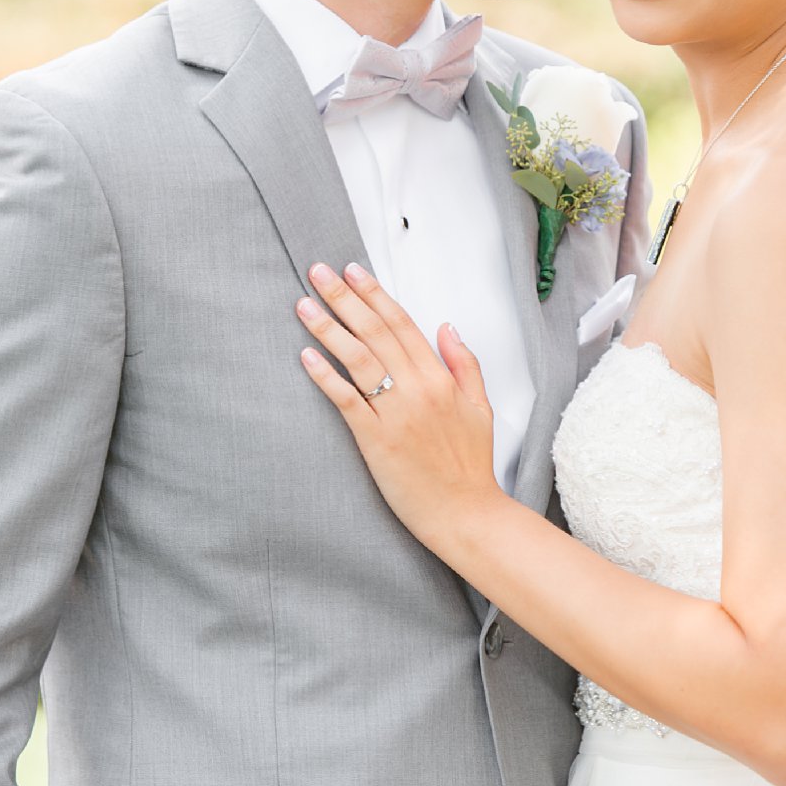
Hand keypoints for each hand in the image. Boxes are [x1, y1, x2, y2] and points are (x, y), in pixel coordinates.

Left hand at [297, 262, 502, 558]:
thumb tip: (447, 326)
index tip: (353, 270)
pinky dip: (326, 376)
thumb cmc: (471, 465)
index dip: (375, 295)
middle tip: (318, 272)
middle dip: (344, 298)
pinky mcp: (376, 441)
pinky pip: (347, 400)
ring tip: (304, 305)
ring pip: (358, 360)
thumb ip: (465, 364)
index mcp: (441, 378)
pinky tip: (307, 356)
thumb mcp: (482, 408)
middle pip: (375, 333)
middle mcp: (418, 390)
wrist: (466, 514)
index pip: (402, 324)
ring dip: (329, 329)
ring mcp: (396, 415)